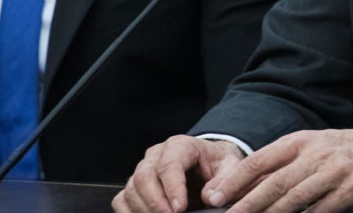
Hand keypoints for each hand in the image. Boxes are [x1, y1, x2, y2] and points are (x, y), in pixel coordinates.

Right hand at [113, 136, 244, 212]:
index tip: (180, 208)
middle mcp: (155, 156)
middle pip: (144, 176)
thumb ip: (224, 180)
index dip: (172, 187)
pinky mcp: (135, 188)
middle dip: (155, 201)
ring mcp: (142, 171)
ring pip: (132, 189)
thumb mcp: (230, 166)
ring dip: (143, 210)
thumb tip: (211, 197)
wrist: (209, 164)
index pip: (169, 164)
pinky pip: (122, 200)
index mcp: (179, 146)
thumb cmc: (218, 165)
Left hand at [201, 129, 352, 212]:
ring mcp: (335, 172)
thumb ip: (283, 165)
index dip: (236, 179)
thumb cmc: (345, 152)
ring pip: (295, 199)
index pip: (260, 160)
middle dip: (246, 203)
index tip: (214, 195)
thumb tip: (245, 185)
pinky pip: (323, 210)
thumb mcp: (313, 148)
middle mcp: (316, 154)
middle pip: (275, 183)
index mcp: (301, 141)